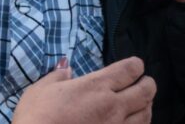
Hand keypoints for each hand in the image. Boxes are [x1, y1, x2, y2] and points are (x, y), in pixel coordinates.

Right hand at [13, 57, 155, 123]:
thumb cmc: (36, 118)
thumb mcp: (40, 91)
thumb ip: (57, 77)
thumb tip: (66, 68)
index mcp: (95, 86)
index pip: (129, 70)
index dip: (136, 66)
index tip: (135, 66)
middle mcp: (112, 106)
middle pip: (145, 91)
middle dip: (148, 84)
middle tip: (145, 82)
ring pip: (146, 115)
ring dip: (147, 106)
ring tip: (143, 104)